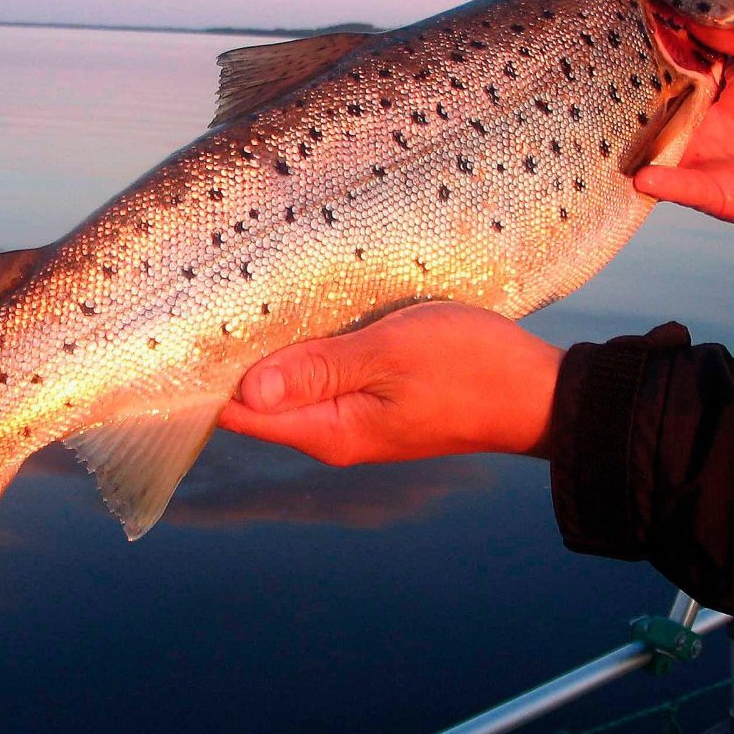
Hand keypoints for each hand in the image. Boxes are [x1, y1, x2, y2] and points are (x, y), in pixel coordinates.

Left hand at [218, 302, 563, 465]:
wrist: (539, 394)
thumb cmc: (470, 368)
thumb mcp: (390, 355)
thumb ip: (318, 370)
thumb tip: (244, 391)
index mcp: (330, 430)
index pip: (242, 412)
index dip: (212, 375)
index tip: (193, 330)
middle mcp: (335, 434)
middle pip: (262, 400)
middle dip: (240, 357)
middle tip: (222, 298)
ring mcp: (357, 420)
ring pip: (294, 386)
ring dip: (278, 351)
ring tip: (256, 299)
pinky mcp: (378, 403)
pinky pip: (326, 379)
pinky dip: (311, 351)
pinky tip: (309, 315)